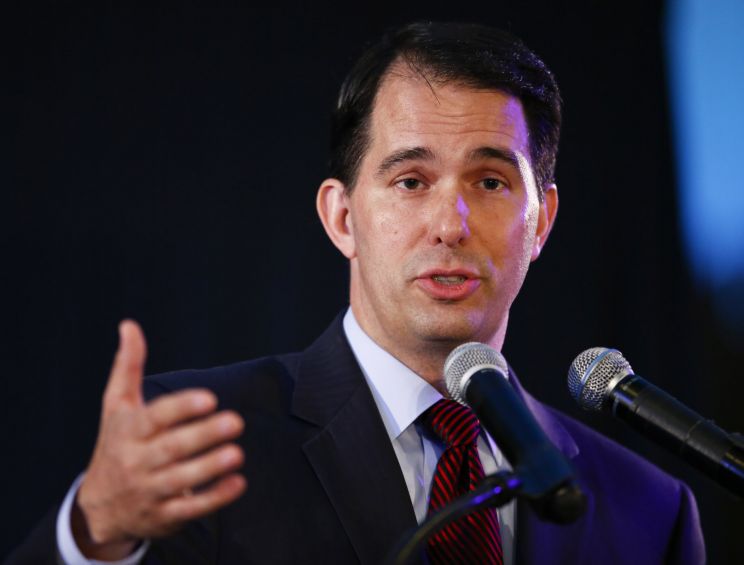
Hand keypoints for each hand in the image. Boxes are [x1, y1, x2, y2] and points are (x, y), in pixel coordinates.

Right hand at [71, 320, 245, 559]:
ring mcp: (151, 490)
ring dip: (211, 467)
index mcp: (129, 431)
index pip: (155, 418)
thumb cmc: (116, 443)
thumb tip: (129, 324)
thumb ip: (127, 366)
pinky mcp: (165, 515)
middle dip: (203, 436)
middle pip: (171, 449)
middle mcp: (137, 461)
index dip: (182, 408)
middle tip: (236, 421)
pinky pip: (191, 509)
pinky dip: (215, 498)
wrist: (101, 507)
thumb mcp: (116, 405)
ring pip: (181, 481)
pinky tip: (238, 483)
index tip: (209, 398)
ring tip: (238, 453)